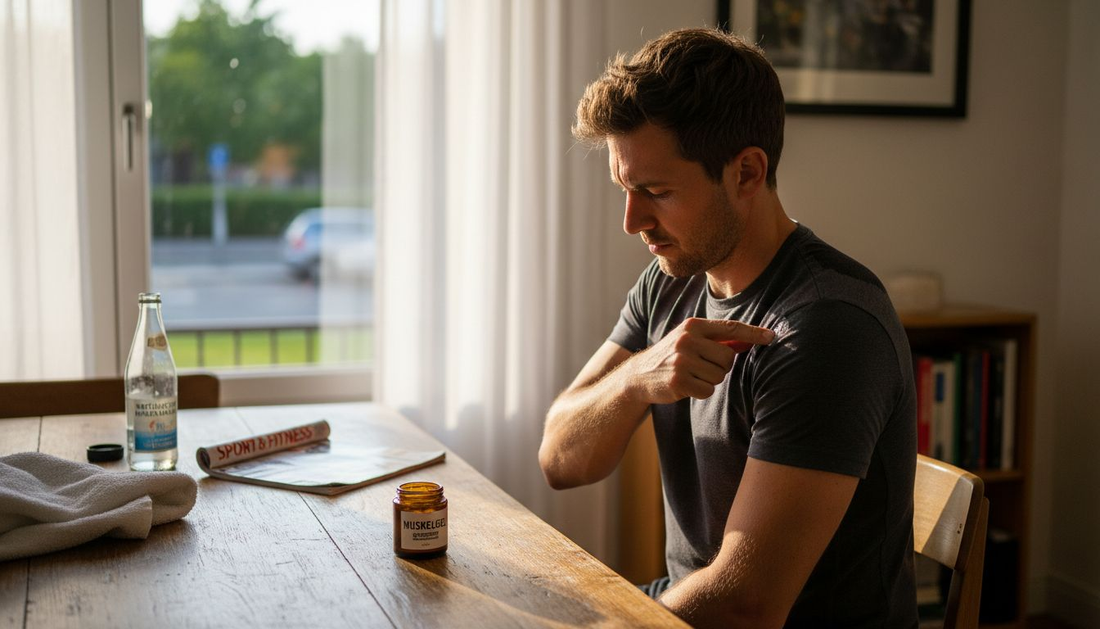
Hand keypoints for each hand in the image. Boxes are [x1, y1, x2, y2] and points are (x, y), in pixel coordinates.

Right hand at [626, 318, 774, 403]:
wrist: (639, 375)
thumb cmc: (671, 356)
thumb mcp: (690, 340)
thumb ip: (715, 340)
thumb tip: (747, 342)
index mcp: (692, 325)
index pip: (730, 327)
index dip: (753, 333)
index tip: (772, 337)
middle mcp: (687, 340)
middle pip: (728, 358)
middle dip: (721, 367)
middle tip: (702, 367)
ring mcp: (681, 360)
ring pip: (719, 376)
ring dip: (710, 380)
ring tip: (692, 376)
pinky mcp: (679, 380)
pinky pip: (708, 390)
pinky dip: (700, 392)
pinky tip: (686, 386)